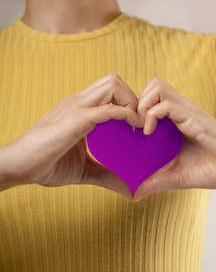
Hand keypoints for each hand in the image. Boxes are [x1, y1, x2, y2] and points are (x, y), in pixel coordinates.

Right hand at [3, 74, 142, 197]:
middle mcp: (79, 102)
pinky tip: (136, 129)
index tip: (140, 125)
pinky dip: (128, 115)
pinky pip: (108, 108)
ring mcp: (76, 107)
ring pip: (113, 85)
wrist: (16, 166)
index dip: (130, 102)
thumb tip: (130, 191)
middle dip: (135, 97)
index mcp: (80, 109)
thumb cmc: (44, 165)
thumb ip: (107, 176)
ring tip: (140, 125)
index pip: (111, 90)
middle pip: (114, 80)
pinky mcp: (76, 119)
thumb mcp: (84, 171)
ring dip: (133, 102)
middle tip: (142, 122)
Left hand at [133, 77, 215, 199]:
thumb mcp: (177, 177)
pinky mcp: (195, 119)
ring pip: (157, 87)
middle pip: (153, 84)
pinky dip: (152, 115)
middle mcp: (182, 111)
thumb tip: (134, 194)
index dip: (136, 109)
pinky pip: (167, 105)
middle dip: (136, 103)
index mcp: (177, 120)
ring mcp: (189, 113)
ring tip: (142, 129)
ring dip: (143, 106)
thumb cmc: (213, 170)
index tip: (130, 132)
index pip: (151, 97)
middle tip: (134, 127)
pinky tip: (150, 134)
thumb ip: (156, 181)